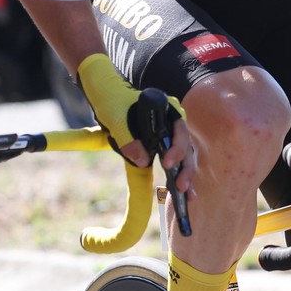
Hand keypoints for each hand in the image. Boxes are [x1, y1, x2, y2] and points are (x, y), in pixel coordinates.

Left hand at [76, 54, 194, 192]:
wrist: (105, 93)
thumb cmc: (113, 101)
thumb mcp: (117, 119)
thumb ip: (129, 139)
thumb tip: (143, 162)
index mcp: (167, 110)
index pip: (180, 130)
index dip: (177, 148)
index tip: (166, 163)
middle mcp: (171, 122)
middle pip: (185, 146)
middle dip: (185, 168)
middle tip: (181, 187)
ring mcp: (166, 134)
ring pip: (182, 156)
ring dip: (184, 175)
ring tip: (186, 196)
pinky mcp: (159, 145)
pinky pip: (172, 161)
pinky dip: (175, 176)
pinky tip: (178, 193)